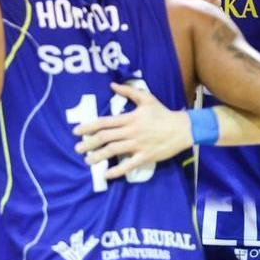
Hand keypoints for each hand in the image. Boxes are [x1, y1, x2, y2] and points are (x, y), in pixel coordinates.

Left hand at [73, 81, 192, 179]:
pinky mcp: (146, 156)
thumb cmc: (163, 113)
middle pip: (106, 138)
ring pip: (114, 151)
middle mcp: (131, 132)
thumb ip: (129, 91)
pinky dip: (117, 170)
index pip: (105, 122)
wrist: (182, 128)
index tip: (77, 131)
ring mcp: (138, 145)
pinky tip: (106, 174)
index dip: (89, 126)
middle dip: (90, 143)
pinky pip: (129, 165)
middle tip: (77, 148)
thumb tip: (112, 85)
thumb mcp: (147, 98)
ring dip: (99, 156)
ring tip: (87, 161)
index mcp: (130, 118)